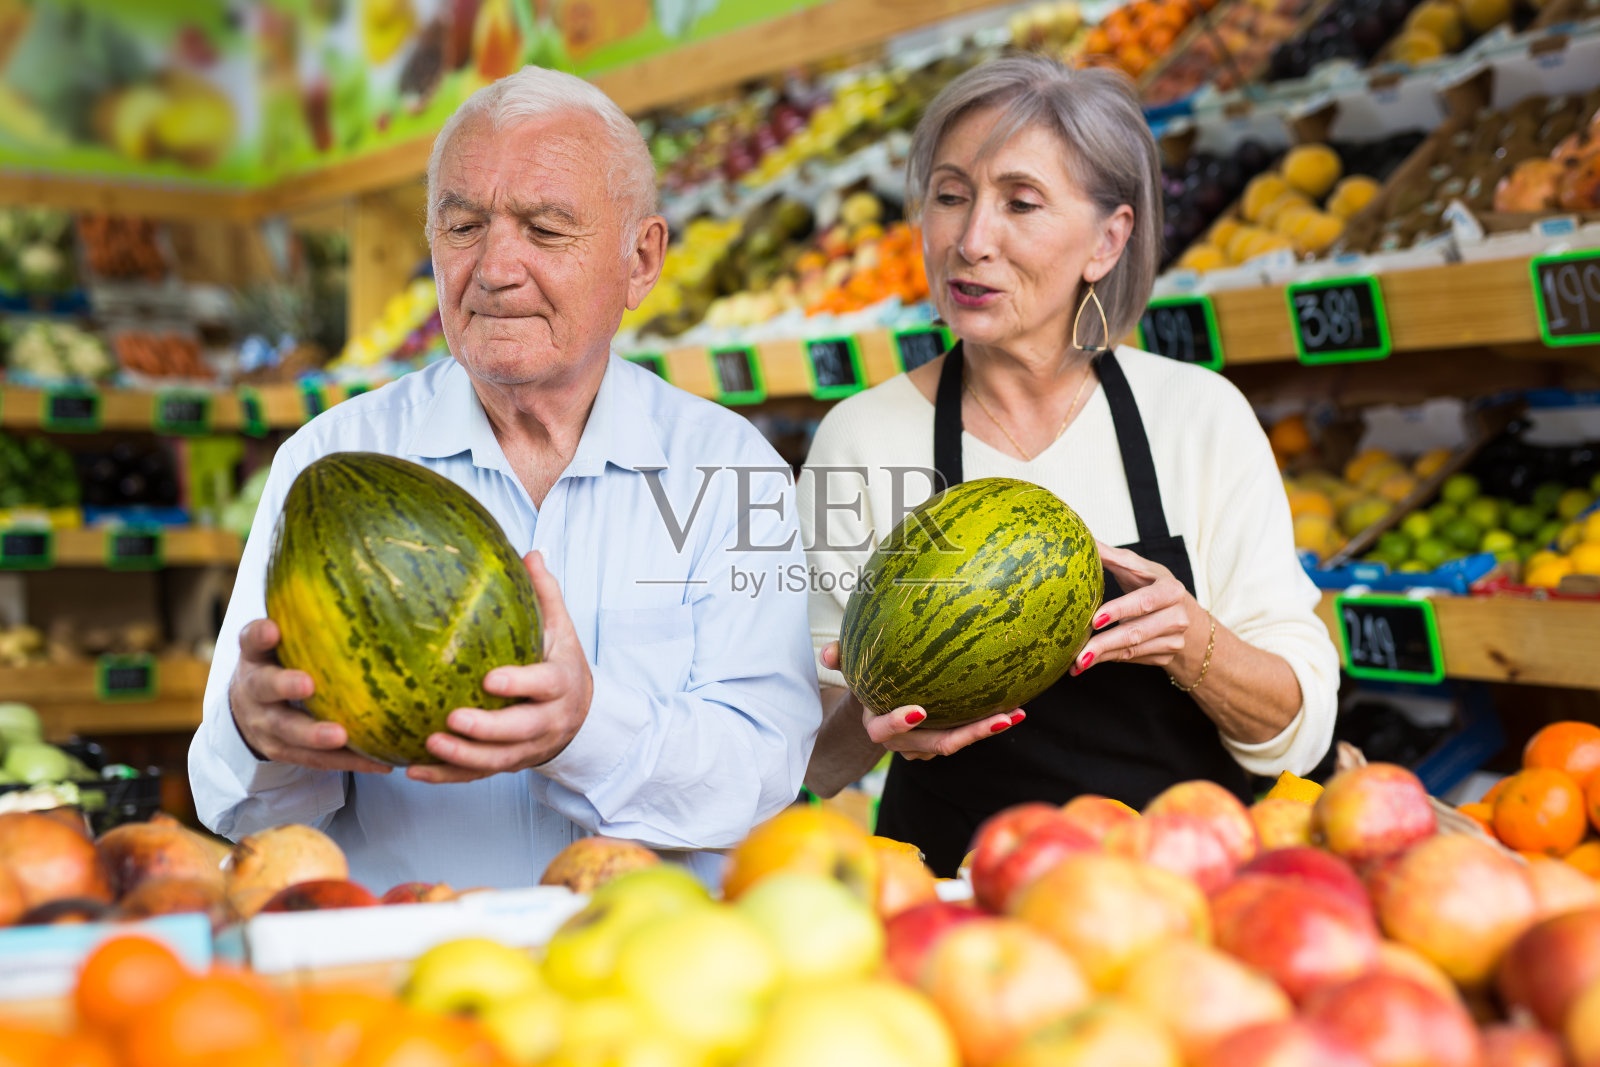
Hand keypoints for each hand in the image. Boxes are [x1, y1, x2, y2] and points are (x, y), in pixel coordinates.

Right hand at [228, 619, 391, 773]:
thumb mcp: (281, 641)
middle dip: (285, 687)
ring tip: (342, 736)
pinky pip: (318, 761)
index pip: (251, 640)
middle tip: (308, 685)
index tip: (272, 628)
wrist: (249, 710)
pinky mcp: (285, 753)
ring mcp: (267, 727)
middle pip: (265, 690)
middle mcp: (255, 692)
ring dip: (316, 737)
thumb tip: (362, 578)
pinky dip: (350, 761)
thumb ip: (306, 618)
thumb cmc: (280, 662)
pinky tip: (383, 762)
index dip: (260, 635)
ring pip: (289, 734)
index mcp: (254, 657)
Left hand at [408, 551, 594, 784]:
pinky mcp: (510, 764)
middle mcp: (548, 720)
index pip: (543, 684)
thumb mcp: (561, 629)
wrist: (583, 716)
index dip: (520, 683)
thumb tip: (531, 553)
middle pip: (520, 730)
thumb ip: (545, 594)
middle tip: (453, 718)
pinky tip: (415, 771)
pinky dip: (448, 776)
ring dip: (464, 758)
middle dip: (488, 729)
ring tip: (429, 745)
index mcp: (560, 684)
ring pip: (499, 760)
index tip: (490, 680)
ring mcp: (529, 747)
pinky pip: (478, 776)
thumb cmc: (561, 663)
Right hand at [820, 642, 1021, 760]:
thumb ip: (841, 659)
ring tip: (1016, 713)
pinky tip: (1015, 706)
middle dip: (971, 734)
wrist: (878, 710)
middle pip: (938, 744)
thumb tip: (827, 654)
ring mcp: (925, 748)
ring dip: (986, 730)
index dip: (899, 722)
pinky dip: (987, 724)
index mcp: (877, 726)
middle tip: (1001, 718)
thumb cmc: (868, 683)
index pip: (884, 730)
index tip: (919, 710)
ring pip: (957, 743)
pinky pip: (966, 736)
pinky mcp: (942, 744)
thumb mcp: (852, 670)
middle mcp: (904, 744)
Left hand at [1071, 541, 1201, 674]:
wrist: (1183, 613)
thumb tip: (1084, 539)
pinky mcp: (1166, 656)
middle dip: (1105, 644)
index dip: (1120, 610)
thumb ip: (1112, 556)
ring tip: (1076, 663)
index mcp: (1171, 590)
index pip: (1144, 601)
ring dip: (1102, 657)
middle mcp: (1177, 617)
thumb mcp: (1138, 568)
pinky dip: (1109, 661)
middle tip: (1079, 654)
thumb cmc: (1154, 586)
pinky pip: (1133, 660)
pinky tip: (1089, 663)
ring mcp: (1174, 640)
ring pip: (1132, 651)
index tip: (1095, 619)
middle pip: (1136, 633)